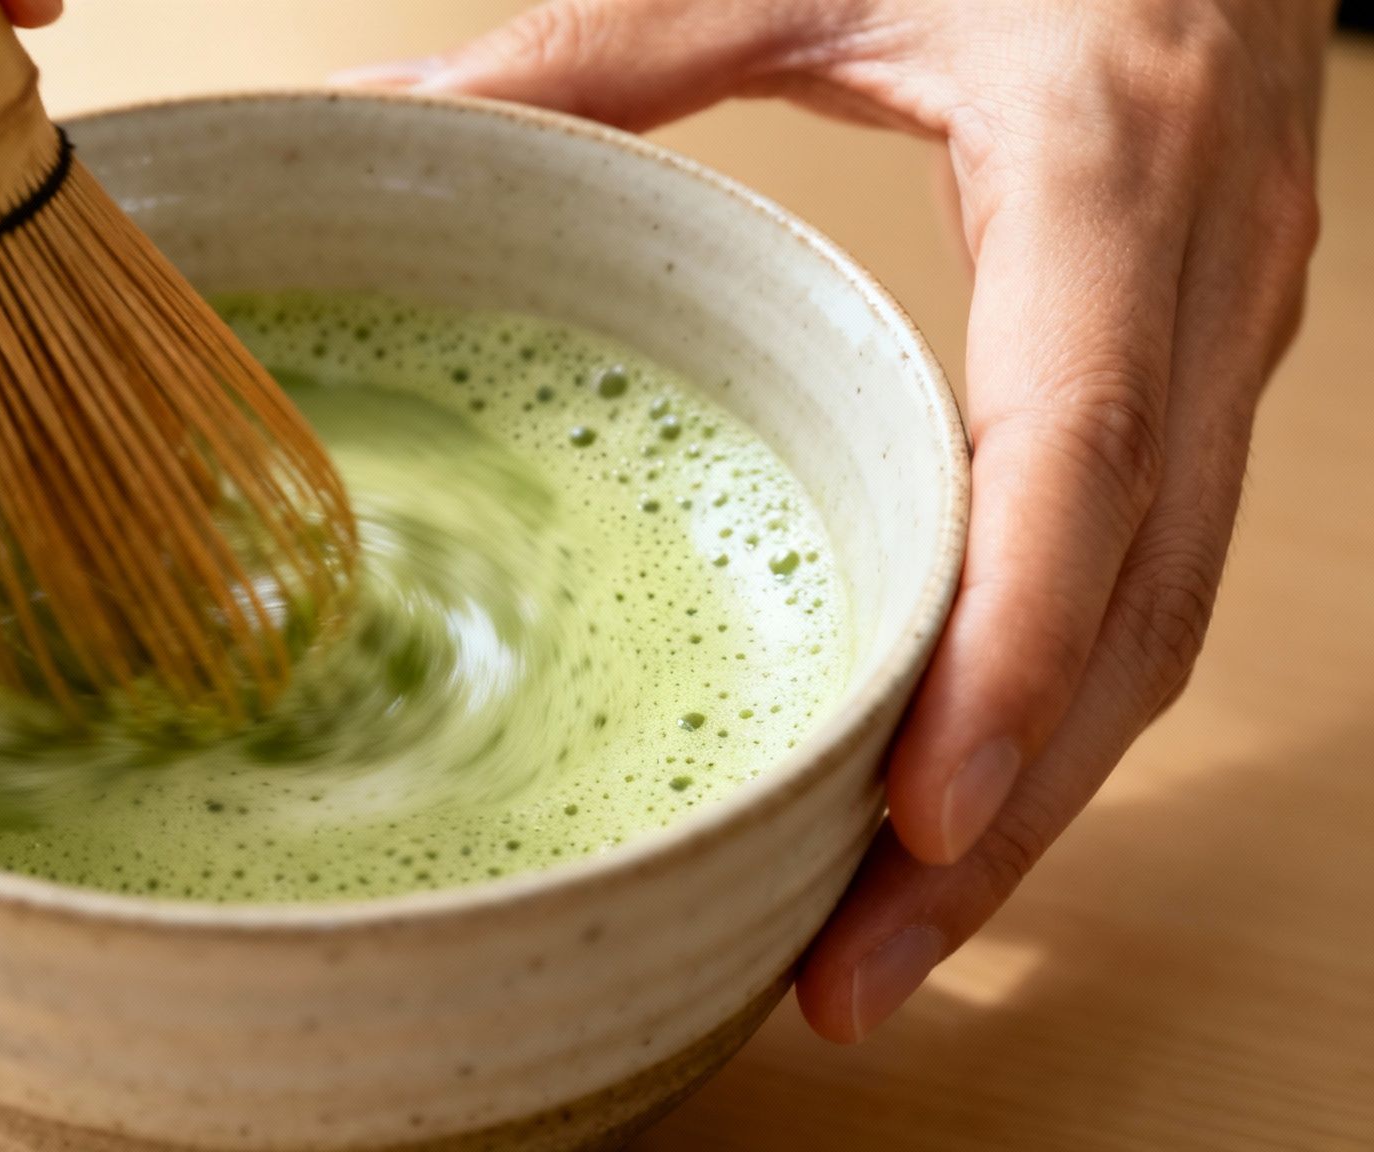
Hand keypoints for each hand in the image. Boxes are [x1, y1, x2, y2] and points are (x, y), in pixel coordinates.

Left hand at [345, 0, 1327, 1039]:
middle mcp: (1199, 282)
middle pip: (1134, 605)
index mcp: (1107, 166)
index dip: (1011, 645)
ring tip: (884, 944)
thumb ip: (603, 47)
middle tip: (855, 973)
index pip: (1082, 443)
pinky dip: (1053, 711)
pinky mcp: (1200, 377)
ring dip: (1038, 805)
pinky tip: (952, 800)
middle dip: (1009, 817)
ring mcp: (1224, 342)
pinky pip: (1149, 579)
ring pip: (1161, 624)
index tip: (918, 817)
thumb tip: (387, 116)